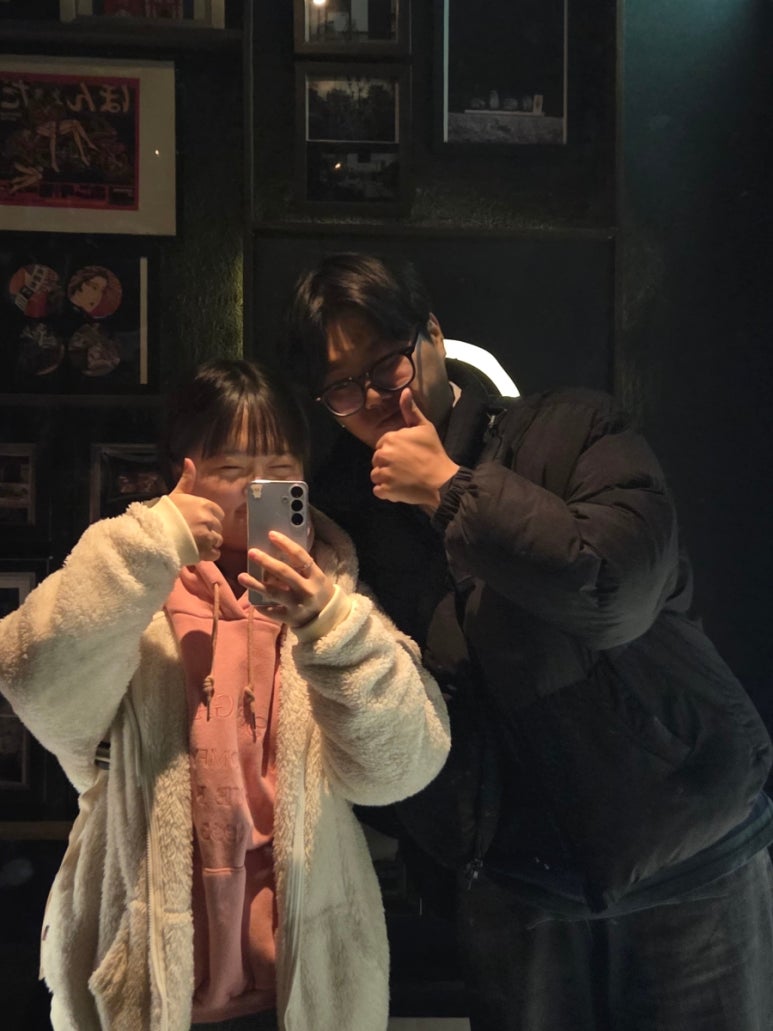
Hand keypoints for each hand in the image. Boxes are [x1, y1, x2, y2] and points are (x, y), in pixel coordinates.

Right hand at [169, 458, 224, 560]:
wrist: (154, 535)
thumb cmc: (164, 514)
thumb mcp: (176, 494)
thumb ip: (187, 479)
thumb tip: (189, 460)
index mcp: (206, 505)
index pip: (218, 513)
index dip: (209, 518)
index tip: (197, 522)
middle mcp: (210, 520)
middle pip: (218, 528)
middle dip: (209, 531)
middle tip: (194, 534)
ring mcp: (208, 537)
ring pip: (218, 541)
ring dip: (209, 543)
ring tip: (195, 544)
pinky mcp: (206, 552)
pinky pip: (216, 554)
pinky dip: (209, 555)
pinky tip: (198, 552)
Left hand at [238, 531, 334, 627]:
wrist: (328, 619)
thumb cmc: (319, 592)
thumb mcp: (316, 578)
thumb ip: (302, 567)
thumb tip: (277, 551)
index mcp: (316, 576)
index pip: (300, 556)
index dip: (285, 544)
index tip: (271, 534)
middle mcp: (307, 590)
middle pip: (284, 572)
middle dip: (266, 561)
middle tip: (252, 552)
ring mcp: (297, 605)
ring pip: (273, 592)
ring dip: (255, 584)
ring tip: (241, 576)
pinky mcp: (289, 618)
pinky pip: (271, 611)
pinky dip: (261, 606)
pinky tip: (252, 600)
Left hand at [371, 388, 459, 509]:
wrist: (441, 481)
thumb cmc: (433, 453)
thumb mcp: (424, 427)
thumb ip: (411, 410)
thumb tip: (405, 390)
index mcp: (390, 438)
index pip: (382, 445)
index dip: (393, 450)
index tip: (406, 455)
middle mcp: (383, 455)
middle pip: (377, 460)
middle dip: (387, 464)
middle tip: (405, 467)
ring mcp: (383, 474)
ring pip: (376, 475)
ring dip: (386, 478)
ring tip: (402, 479)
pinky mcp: (385, 491)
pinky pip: (378, 491)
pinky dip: (386, 492)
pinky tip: (399, 489)